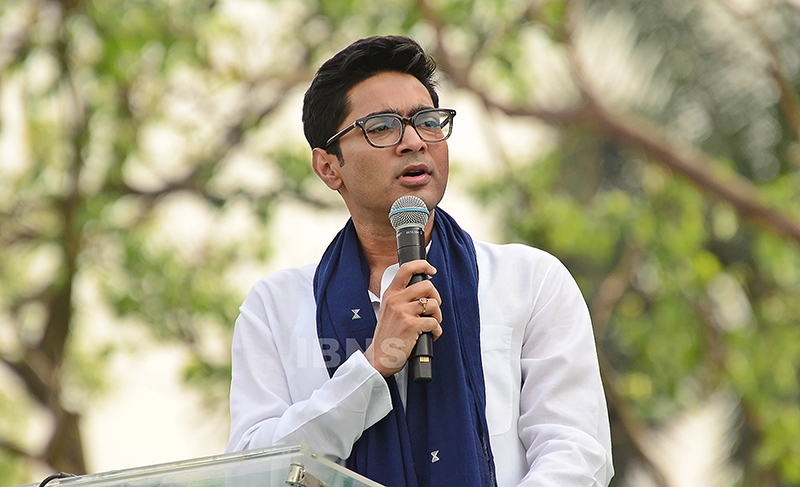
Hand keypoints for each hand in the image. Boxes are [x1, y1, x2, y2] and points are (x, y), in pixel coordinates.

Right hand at [364, 260, 442, 376]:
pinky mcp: (411, 325)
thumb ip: (402, 298)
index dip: (423, 265)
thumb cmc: (387, 335)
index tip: (431, 269)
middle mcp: (396, 300)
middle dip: (436, 297)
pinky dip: (436, 331)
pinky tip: (430, 335)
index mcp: (390, 294)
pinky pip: (434, 323)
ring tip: (431, 324)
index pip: (406, 269)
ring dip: (437, 316)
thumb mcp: (389, 310)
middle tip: (433, 309)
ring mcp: (403, 312)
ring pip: (434, 304)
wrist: (379, 357)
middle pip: (427, 285)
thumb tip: (423, 290)